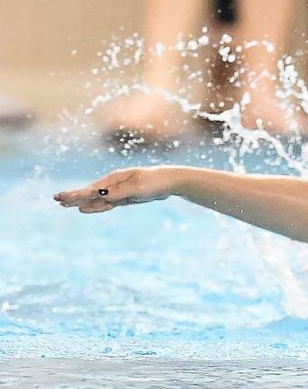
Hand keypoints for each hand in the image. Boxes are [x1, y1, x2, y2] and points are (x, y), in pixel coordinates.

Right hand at [54, 167, 175, 212]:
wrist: (170, 182)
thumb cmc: (155, 182)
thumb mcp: (138, 188)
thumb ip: (119, 192)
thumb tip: (101, 195)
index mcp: (115, 179)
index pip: (92, 189)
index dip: (76, 194)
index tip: (62, 197)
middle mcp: (114, 184)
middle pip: (90, 193)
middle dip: (74, 197)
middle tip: (56, 199)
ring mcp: (118, 191)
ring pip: (96, 199)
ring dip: (81, 202)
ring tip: (64, 204)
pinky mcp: (124, 198)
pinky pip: (106, 204)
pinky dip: (95, 207)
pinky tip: (85, 209)